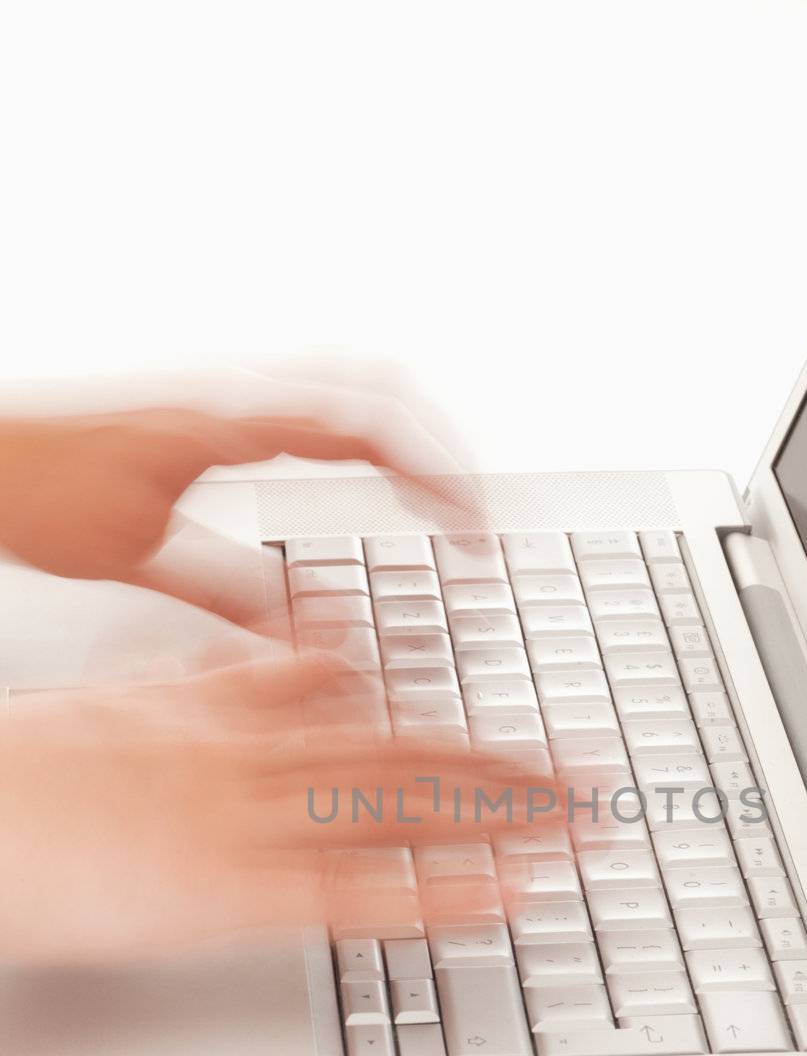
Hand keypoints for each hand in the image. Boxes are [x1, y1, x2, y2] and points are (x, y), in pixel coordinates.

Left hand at [0, 360, 481, 624]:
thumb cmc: (37, 490)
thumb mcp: (138, 556)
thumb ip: (233, 591)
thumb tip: (310, 631)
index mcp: (230, 420)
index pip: (368, 429)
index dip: (434, 479)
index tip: (469, 530)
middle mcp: (236, 392)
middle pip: (378, 388)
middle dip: (440, 450)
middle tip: (472, 516)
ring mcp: (228, 393)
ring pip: (349, 383)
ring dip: (404, 434)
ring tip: (440, 495)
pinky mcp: (215, 409)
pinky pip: (311, 399)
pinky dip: (359, 433)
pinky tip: (364, 475)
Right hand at [0, 655, 561, 965]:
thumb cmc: (28, 770)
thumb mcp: (124, 698)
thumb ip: (210, 678)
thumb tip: (285, 656)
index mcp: (226, 707)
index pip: (367, 710)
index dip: (443, 722)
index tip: (508, 729)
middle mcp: (259, 755)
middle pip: (407, 754)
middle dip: (506, 766)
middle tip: (587, 774)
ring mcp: (253, 822)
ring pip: (404, 812)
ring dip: (503, 818)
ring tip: (582, 826)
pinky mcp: (233, 896)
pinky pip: (358, 894)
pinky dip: (439, 893)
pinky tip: (510, 893)